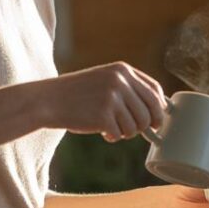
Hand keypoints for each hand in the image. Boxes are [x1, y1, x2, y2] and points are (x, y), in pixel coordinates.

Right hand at [34, 62, 164, 140]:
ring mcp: (112, 98)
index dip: (159, 107)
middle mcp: (120, 81)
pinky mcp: (104, 115)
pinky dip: (113, 137)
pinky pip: (120, 134)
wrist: (49, 100)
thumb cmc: (78, 94)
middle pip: (151, 110)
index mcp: (122, 70)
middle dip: (150, 124)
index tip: (157, 118)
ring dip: (127, 132)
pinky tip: (102, 132)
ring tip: (112, 129)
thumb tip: (157, 109)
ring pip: (136, 125)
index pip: (154, 89)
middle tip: (142, 131)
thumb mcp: (104, 80)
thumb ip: (128, 88)